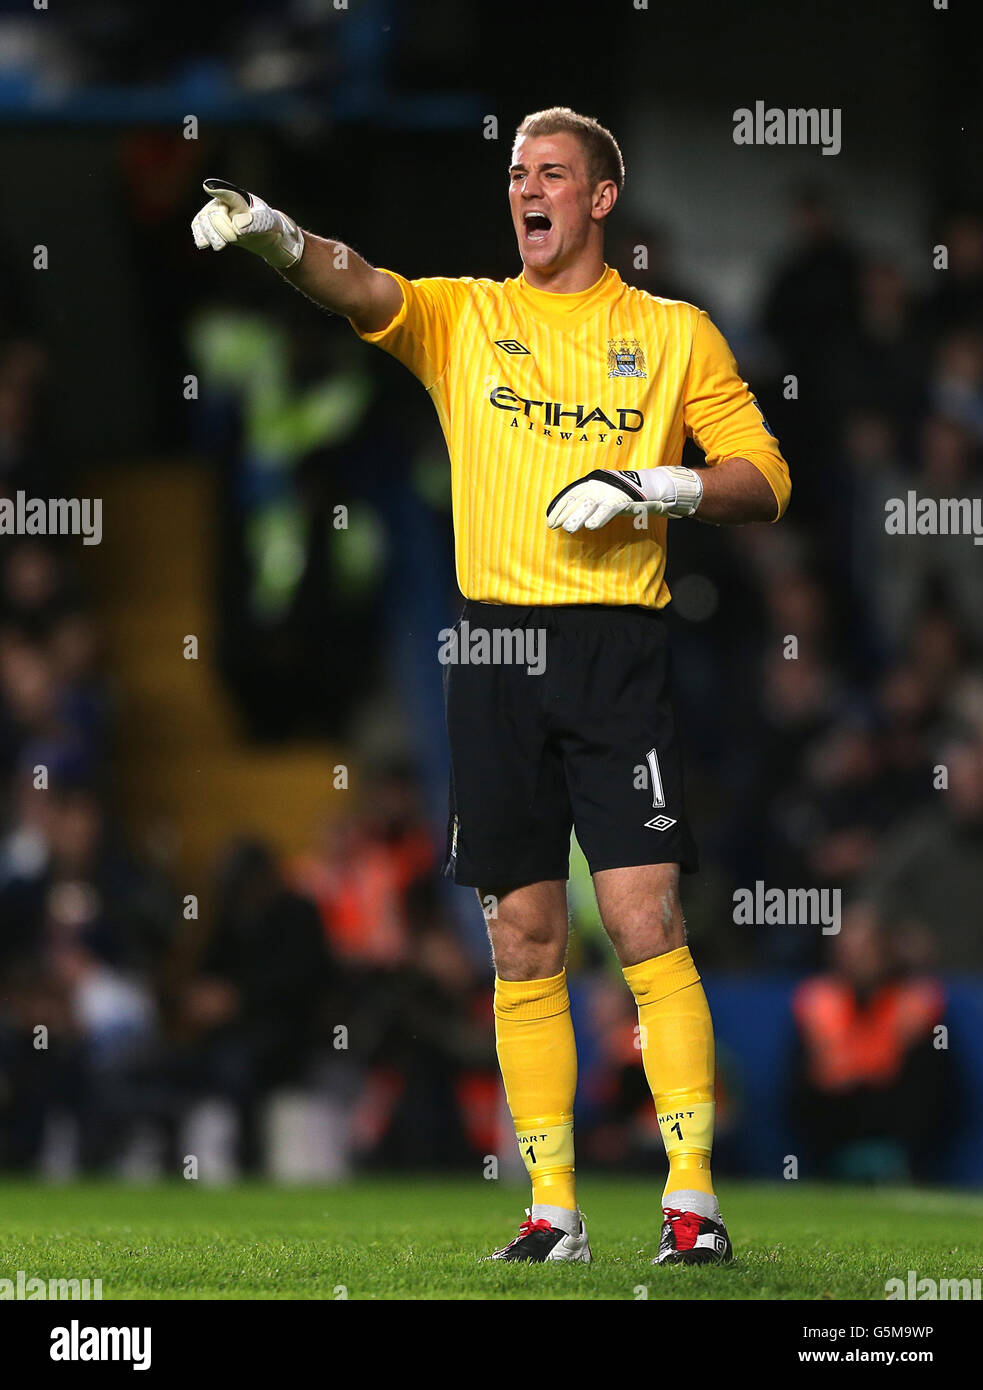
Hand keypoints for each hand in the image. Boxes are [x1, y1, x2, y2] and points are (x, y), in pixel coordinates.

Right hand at [191, 178, 304, 269]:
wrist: (262, 234)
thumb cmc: (266, 224)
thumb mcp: (266, 223)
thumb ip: (255, 222)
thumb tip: (237, 226)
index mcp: (237, 197)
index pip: (227, 194)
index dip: (218, 190)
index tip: (208, 187)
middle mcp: (222, 201)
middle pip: (213, 214)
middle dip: (224, 230)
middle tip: (236, 238)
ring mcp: (213, 211)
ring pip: (202, 221)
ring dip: (212, 236)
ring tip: (223, 245)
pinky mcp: (208, 223)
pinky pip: (197, 227)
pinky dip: (200, 237)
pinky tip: (206, 244)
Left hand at [546, 466, 702, 531]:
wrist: (656, 487)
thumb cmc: (628, 495)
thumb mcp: (606, 496)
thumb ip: (591, 503)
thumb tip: (572, 517)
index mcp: (595, 481)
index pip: (572, 493)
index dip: (560, 506)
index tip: (550, 519)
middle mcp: (601, 484)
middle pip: (578, 498)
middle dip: (564, 512)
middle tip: (553, 526)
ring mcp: (613, 491)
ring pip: (591, 503)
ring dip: (578, 516)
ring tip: (568, 529)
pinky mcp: (625, 499)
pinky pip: (610, 508)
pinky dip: (600, 517)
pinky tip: (591, 527)